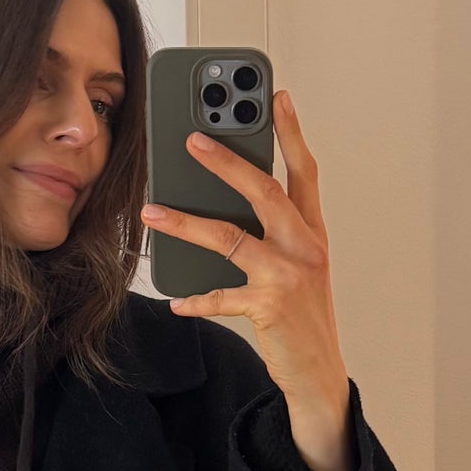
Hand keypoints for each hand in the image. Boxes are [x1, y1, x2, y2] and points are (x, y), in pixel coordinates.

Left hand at [140, 88, 353, 470]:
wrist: (318, 374)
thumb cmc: (301, 316)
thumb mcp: (295, 267)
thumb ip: (268, 233)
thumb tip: (216, 201)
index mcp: (312, 232)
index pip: (304, 172)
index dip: (290, 132)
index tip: (276, 96)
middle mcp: (306, 247)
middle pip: (264, 191)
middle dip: (227, 161)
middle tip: (192, 139)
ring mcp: (290, 275)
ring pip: (230, 237)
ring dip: (186, 223)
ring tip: (153, 211)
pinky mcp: (271, 306)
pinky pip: (221, 295)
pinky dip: (196, 299)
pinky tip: (176, 300)